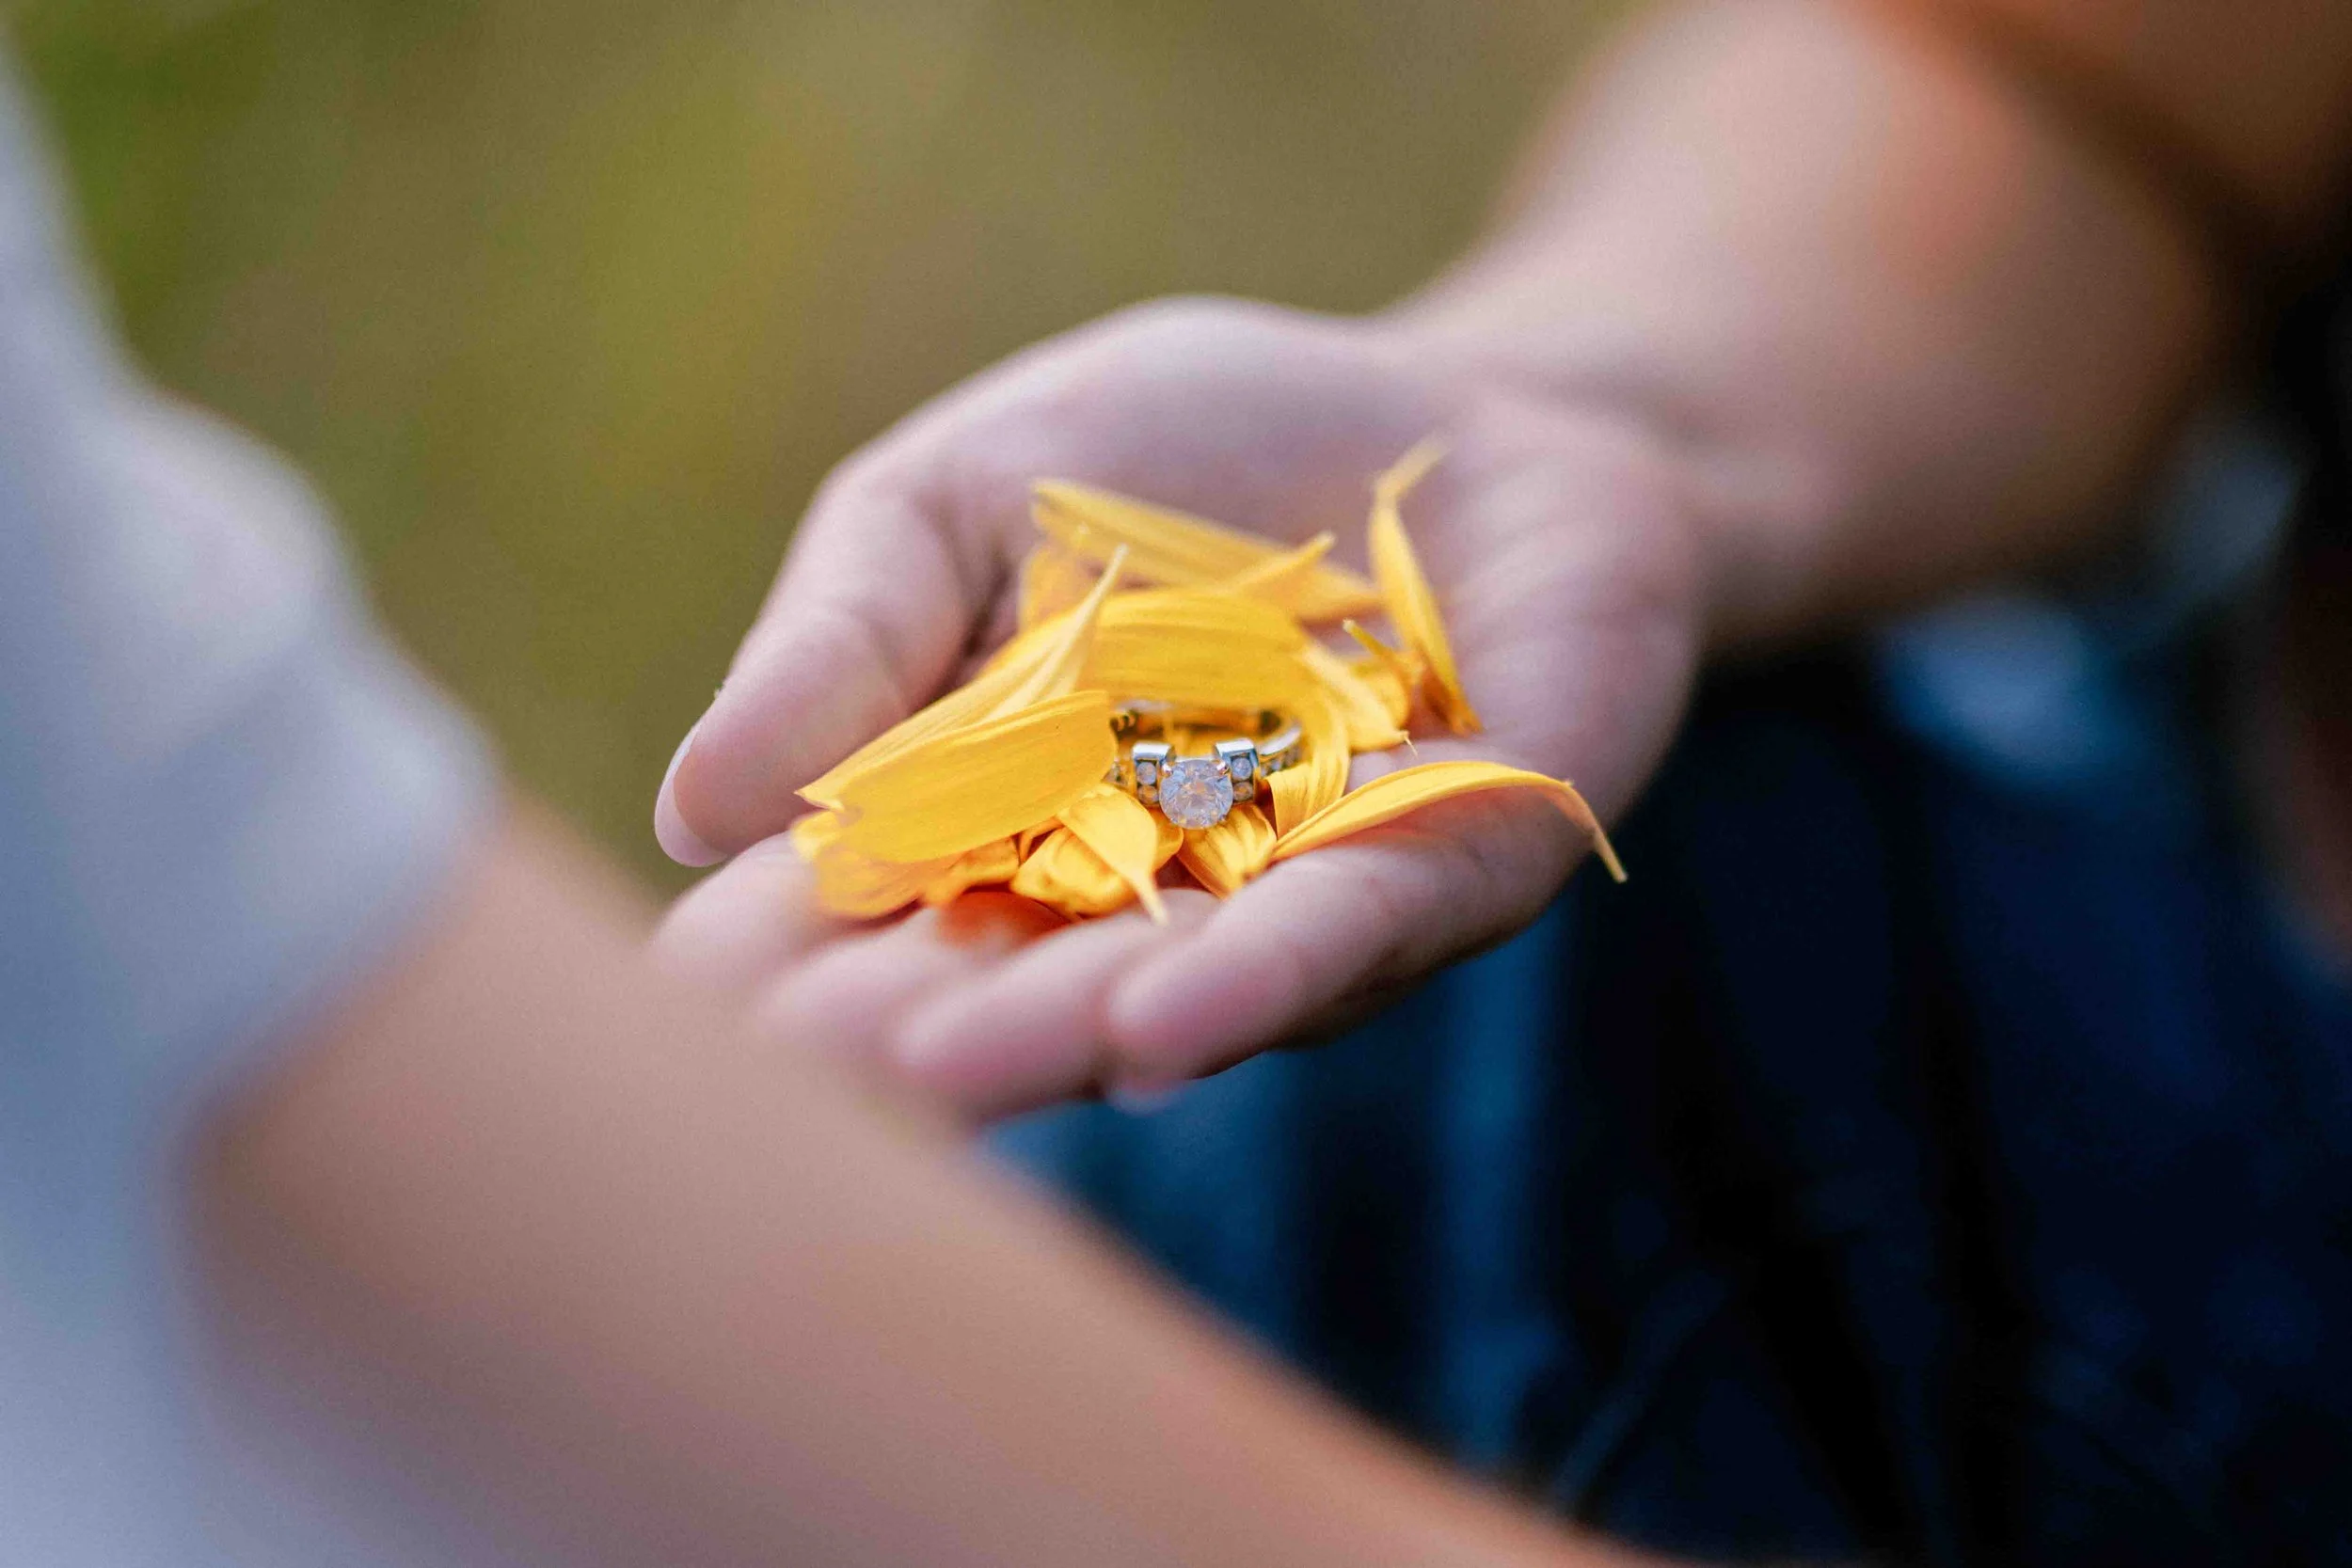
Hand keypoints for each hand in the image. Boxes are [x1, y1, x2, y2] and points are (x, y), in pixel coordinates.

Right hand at [652, 297, 1703, 1117]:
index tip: (664, 1018)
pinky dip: (1252, 973)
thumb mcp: (968, 498)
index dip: (765, 970)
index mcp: (986, 831)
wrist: (1473, 417)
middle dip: (887, 1037)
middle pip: (985, 994)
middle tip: (768, 1084)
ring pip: (1154, 992)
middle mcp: (1123, 909)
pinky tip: (1156, 1020)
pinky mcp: (1451, 872)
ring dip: (1045, 1038)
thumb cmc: (1190, 460)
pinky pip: (1347, 933)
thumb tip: (689, 809)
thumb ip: (849, 638)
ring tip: (925, 1072)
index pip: (849, 925)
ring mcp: (1284, 910)